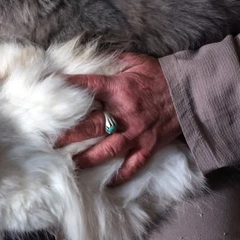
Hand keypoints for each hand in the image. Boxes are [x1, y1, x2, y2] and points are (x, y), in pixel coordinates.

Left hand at [56, 53, 181, 185]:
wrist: (191, 92)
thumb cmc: (161, 75)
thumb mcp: (136, 61)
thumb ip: (114, 61)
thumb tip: (94, 56)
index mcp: (119, 89)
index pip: (87, 86)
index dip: (67, 86)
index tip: (49, 87)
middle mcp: (124, 113)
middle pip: (91, 125)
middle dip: (69, 134)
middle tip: (50, 140)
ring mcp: (136, 132)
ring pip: (107, 150)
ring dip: (88, 158)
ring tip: (71, 164)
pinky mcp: (149, 145)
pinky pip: (134, 165)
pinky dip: (122, 175)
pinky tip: (109, 183)